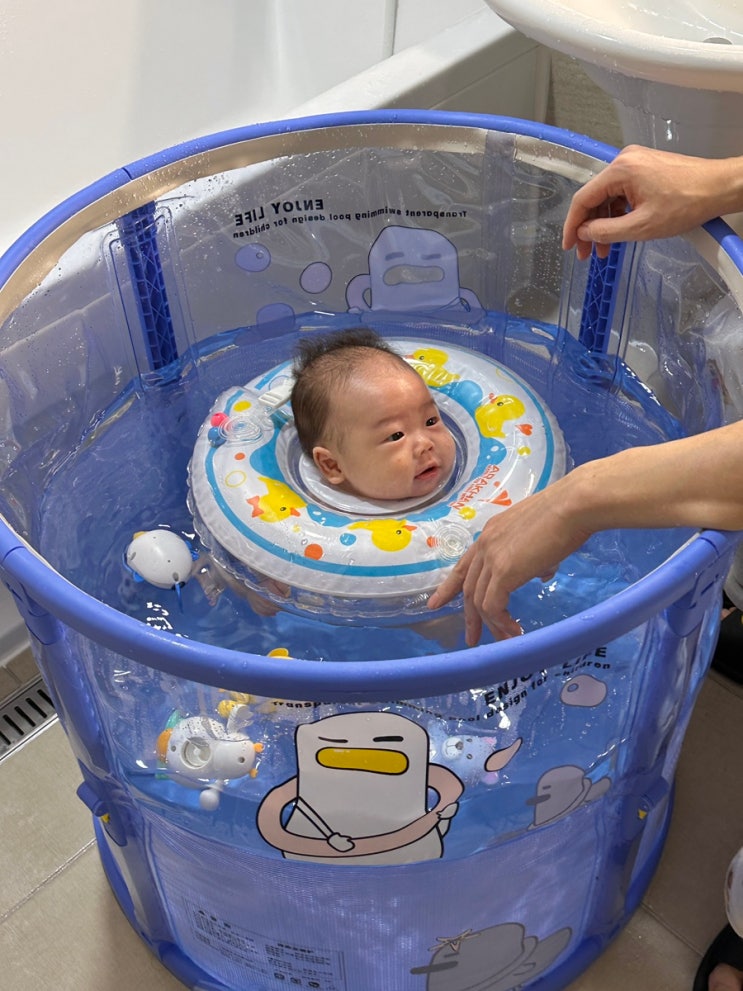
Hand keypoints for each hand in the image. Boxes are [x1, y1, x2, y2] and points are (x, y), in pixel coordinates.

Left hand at [428, 485, 589, 645]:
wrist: (573, 507)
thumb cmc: (567, 517)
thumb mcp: (543, 540)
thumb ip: (536, 558)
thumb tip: (542, 573)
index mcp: (490, 534)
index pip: (464, 565)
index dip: (449, 587)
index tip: (435, 604)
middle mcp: (485, 545)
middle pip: (468, 587)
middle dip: (469, 616)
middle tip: (472, 639)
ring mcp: (491, 557)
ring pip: (479, 601)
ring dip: (491, 625)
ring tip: (504, 640)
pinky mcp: (504, 571)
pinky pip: (493, 606)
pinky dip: (502, 622)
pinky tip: (515, 631)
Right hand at [562, 145, 737, 260]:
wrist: (720, 187)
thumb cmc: (688, 202)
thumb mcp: (641, 226)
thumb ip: (606, 232)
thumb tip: (584, 234)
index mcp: (620, 170)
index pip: (583, 199)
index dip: (572, 226)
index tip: (569, 245)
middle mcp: (625, 160)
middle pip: (595, 198)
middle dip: (589, 228)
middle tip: (587, 252)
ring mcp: (636, 163)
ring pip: (609, 197)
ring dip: (605, 223)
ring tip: (606, 248)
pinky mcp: (645, 168)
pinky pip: (622, 192)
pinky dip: (618, 213)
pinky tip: (620, 231)